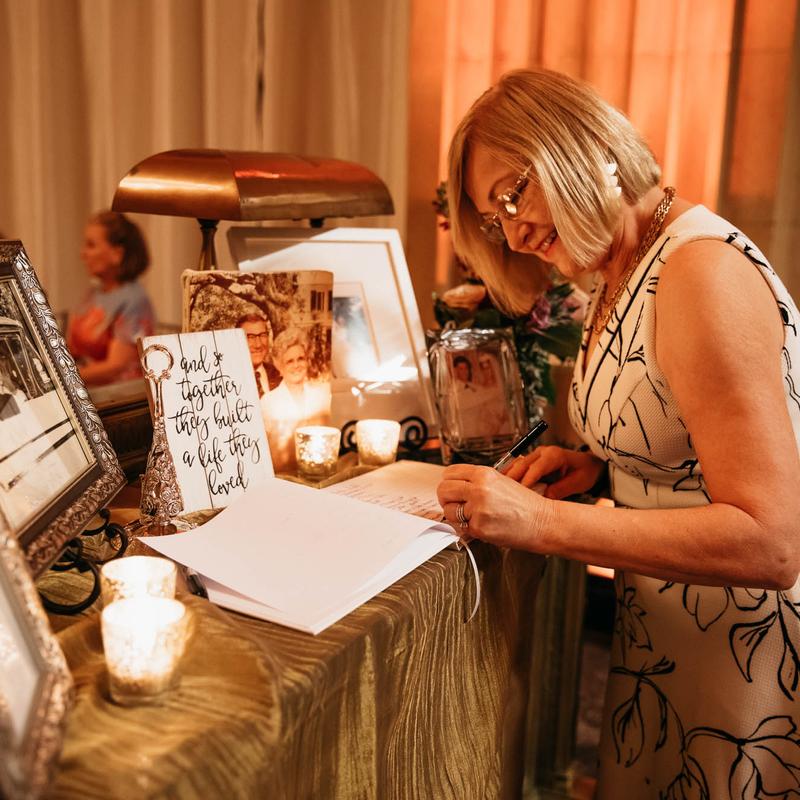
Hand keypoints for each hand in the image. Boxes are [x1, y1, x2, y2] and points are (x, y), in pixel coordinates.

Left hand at [437, 464, 551, 550]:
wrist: (542, 522)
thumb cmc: (525, 504)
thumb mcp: (501, 481)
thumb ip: (477, 481)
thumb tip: (455, 485)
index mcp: (484, 474)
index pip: (449, 473)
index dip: (448, 482)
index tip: (451, 489)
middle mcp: (479, 489)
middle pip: (443, 490)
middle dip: (446, 498)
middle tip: (454, 504)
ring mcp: (478, 509)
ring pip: (448, 510)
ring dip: (455, 515)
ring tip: (471, 516)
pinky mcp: (479, 528)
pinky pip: (460, 527)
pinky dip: (467, 528)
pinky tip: (482, 525)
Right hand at [503, 446, 604, 499]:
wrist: (588, 465)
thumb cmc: (584, 472)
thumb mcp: (577, 483)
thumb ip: (560, 490)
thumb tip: (543, 498)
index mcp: (554, 455)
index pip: (535, 468)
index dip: (526, 481)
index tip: (518, 495)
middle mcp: (542, 452)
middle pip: (521, 464)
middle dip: (512, 479)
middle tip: (503, 495)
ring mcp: (535, 455)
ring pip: (516, 465)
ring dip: (508, 476)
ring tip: (500, 491)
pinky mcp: (532, 461)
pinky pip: (517, 466)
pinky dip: (510, 475)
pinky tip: (504, 487)